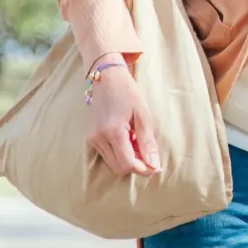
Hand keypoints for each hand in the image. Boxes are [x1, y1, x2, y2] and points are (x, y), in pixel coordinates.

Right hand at [86, 55, 160, 176]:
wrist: (106, 79)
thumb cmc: (128, 93)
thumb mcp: (143, 115)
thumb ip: (147, 142)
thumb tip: (154, 165)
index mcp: (112, 132)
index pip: (128, 164)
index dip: (144, 169)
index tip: (156, 166)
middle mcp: (98, 138)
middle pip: (119, 168)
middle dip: (137, 167)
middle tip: (150, 155)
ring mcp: (92, 139)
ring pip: (113, 164)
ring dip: (129, 161)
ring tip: (140, 144)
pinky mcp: (91, 138)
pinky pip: (107, 155)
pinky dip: (120, 154)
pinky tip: (130, 141)